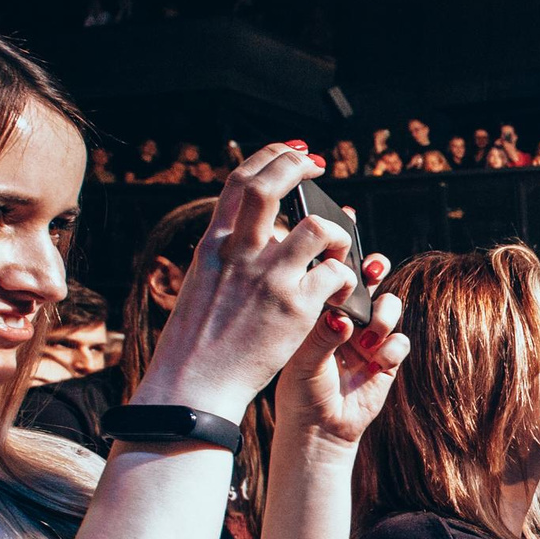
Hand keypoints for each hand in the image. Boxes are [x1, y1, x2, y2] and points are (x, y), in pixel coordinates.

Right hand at [135, 143, 358, 422]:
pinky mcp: (294, 308)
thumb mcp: (203, 284)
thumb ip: (230, 254)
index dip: (270, 158)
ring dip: (336, 232)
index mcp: (214, 246)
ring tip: (337, 248)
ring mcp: (267, 279)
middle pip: (270, 185)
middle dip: (298, 166)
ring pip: (316, 229)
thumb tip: (261, 232)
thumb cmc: (199, 342)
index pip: (239, 181)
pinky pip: (335, 275)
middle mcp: (239, 254)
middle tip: (320, 166)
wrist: (193, 385)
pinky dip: (346, 277)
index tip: (293, 154)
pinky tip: (342, 292)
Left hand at [275, 260, 406, 451]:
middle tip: (374, 270)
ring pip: (390, 308)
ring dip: (384, 315)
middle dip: (376, 271)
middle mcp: (348, 321)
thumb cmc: (301, 393)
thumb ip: (323, 336)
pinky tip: (374, 365)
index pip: (337, 279)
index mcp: (322, 314)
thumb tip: (342, 317)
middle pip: (370, 283)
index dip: (347, 263)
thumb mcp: (304, 362)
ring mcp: (370, 339)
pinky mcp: (387, 361)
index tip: (351, 257)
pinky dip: (391, 349)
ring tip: (369, 336)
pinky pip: (401, 342)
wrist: (319, 430)